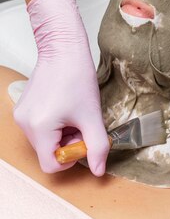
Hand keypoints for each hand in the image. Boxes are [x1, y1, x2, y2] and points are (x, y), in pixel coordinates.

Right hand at [13, 0, 109, 174]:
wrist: (64, 48)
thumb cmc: (76, 76)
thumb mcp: (92, 115)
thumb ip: (97, 146)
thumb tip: (99, 170)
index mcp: (39, 128)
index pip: (52, 164)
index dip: (72, 156)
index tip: (84, 138)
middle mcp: (25, 124)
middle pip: (48, 151)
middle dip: (69, 141)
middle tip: (82, 121)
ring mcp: (22, 115)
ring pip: (45, 140)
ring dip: (62, 132)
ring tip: (74, 111)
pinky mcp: (24, 107)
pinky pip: (40, 127)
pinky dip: (55, 123)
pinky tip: (65, 106)